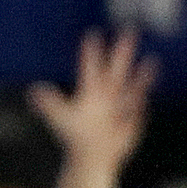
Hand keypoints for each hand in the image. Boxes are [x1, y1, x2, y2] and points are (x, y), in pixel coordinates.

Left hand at [30, 29, 154, 178]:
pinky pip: (138, 109)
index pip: (90, 67)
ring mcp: (121, 106)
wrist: (93, 156)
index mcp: (90, 91)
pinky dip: (140, 104)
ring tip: (152, 60)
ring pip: (133, 86)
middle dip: (122, 52)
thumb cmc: (76, 136)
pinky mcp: (132, 119)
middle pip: (117, 69)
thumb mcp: (60, 117)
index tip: (93, 34)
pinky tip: (147, 95)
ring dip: (142, 75)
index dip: (91, 52)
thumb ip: (50, 103)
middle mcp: (107, 95)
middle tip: (129, 31)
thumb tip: (34, 89)